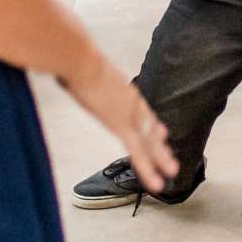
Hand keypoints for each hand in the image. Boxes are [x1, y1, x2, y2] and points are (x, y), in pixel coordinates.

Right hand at [64, 58, 179, 194]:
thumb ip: (82, 71)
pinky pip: (139, 154)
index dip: (151, 123)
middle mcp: (131, 102)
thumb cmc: (74, 57)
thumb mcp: (82, 65)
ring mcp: (129, 115)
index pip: (140, 110)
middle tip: (170, 156)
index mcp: (122, 88)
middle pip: (149, 126)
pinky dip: (149, 170)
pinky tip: (157, 184)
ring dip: (161, 158)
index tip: (161, 131)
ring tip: (172, 171)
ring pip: (149, 143)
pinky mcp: (122, 127)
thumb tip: (69, 66)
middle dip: (159, 143)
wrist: (80, 59)